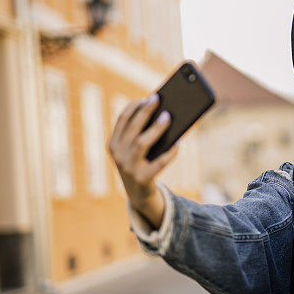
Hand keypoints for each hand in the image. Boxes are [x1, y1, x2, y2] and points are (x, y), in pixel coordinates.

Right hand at [107, 94, 178, 211]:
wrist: (139, 195)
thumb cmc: (142, 164)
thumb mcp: (138, 149)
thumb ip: (144, 134)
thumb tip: (165, 113)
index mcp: (114, 144)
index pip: (122, 120)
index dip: (134, 107)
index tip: (147, 97)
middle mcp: (118, 155)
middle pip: (132, 128)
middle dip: (145, 112)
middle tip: (158, 99)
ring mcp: (128, 168)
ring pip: (141, 143)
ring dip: (155, 129)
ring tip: (168, 117)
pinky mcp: (142, 179)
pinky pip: (158, 164)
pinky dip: (169, 153)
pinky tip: (179, 143)